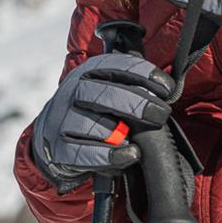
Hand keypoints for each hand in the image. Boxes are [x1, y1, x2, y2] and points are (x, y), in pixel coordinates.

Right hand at [28, 52, 173, 192]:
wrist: (53, 135)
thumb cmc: (93, 111)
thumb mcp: (108, 90)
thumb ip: (132, 87)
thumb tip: (168, 91)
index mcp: (89, 72)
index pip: (116, 66)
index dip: (145, 75)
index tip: (167, 89)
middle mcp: (73, 91)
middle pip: (103, 94)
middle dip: (136, 104)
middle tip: (160, 114)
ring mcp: (62, 119)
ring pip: (93, 125)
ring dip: (120, 134)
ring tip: (138, 144)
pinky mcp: (58, 148)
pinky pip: (84, 153)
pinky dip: (110, 156)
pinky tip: (129, 155)